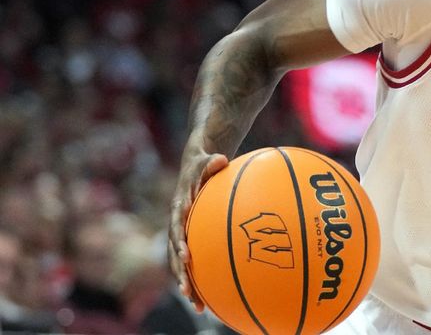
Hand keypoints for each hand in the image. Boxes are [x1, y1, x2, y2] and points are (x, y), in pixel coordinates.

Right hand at [169, 150, 228, 310]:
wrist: (193, 165)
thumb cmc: (202, 162)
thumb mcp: (205, 159)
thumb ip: (210, 162)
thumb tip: (220, 159)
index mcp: (179, 205)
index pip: (177, 225)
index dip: (179, 240)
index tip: (186, 255)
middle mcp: (177, 222)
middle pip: (175, 251)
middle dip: (181, 272)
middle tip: (188, 290)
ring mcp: (181, 231)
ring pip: (180, 262)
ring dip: (187, 282)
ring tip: (198, 306)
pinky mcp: (188, 237)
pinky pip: (191, 260)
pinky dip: (197, 276)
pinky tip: (209, 298)